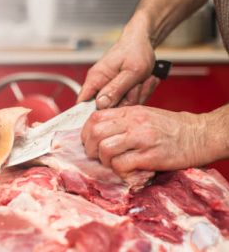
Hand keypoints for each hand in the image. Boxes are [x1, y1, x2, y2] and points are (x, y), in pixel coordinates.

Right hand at [77, 29, 157, 108]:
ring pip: (121, 106)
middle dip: (127, 101)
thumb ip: (116, 89)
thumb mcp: (131, 72)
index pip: (82, 103)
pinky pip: (128, 102)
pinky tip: (144, 82)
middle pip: (107, 108)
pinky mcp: (119, 91)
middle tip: (138, 86)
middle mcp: (99, 85)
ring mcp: (109, 89)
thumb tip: (101, 105)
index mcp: (95, 79)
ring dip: (137, 96)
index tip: (111, 111)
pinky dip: (140, 94)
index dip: (92, 112)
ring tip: (143, 80)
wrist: (143, 41)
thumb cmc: (136, 51)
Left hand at [81, 105, 216, 177]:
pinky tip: (126, 170)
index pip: (95, 118)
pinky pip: (121, 165)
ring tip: (112, 163)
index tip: (89, 142)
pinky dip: (119, 171)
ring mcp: (141, 139)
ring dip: (104, 160)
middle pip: (96, 133)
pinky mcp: (150, 156)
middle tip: (96, 155)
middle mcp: (133, 123)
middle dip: (90, 148)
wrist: (197, 135)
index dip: (86, 132)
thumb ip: (121, 121)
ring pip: (105, 149)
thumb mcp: (143, 114)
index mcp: (129, 112)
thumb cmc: (170, 127)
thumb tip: (99, 132)